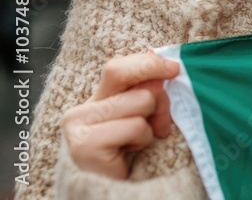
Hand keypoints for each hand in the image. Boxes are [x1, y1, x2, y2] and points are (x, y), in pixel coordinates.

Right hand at [61, 51, 178, 178]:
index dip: (149, 64)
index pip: (119, 68)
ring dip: (149, 127)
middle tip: (157, 126)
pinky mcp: (84, 146)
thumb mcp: (142, 118)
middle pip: (138, 86)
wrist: (114, 195)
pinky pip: (135, 126)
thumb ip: (148, 92)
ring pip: (141, 103)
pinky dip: (142, 140)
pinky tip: (128, 155)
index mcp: (94, 101)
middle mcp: (79, 111)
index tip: (174, 68)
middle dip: (160, 103)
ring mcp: (77, 128)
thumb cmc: (132, 156)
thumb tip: (166, 67)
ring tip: (136, 144)